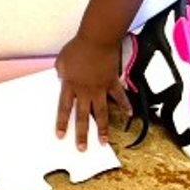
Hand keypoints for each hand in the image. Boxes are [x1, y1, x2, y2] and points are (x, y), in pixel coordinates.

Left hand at [54, 34, 130, 149]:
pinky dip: (125, 105)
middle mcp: (85, 91)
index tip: (60, 136)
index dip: (62, 123)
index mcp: (70, 86)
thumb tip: (62, 78)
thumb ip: (61, 72)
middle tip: (82, 148)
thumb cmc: (76, 48)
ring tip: (104, 141)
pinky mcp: (113, 82)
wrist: (96, 40)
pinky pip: (119, 97)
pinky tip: (129, 114)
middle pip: (82, 116)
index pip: (64, 108)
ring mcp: (100, 88)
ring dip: (102, 128)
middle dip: (81, 134)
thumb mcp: (61, 61)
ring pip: (101, 112)